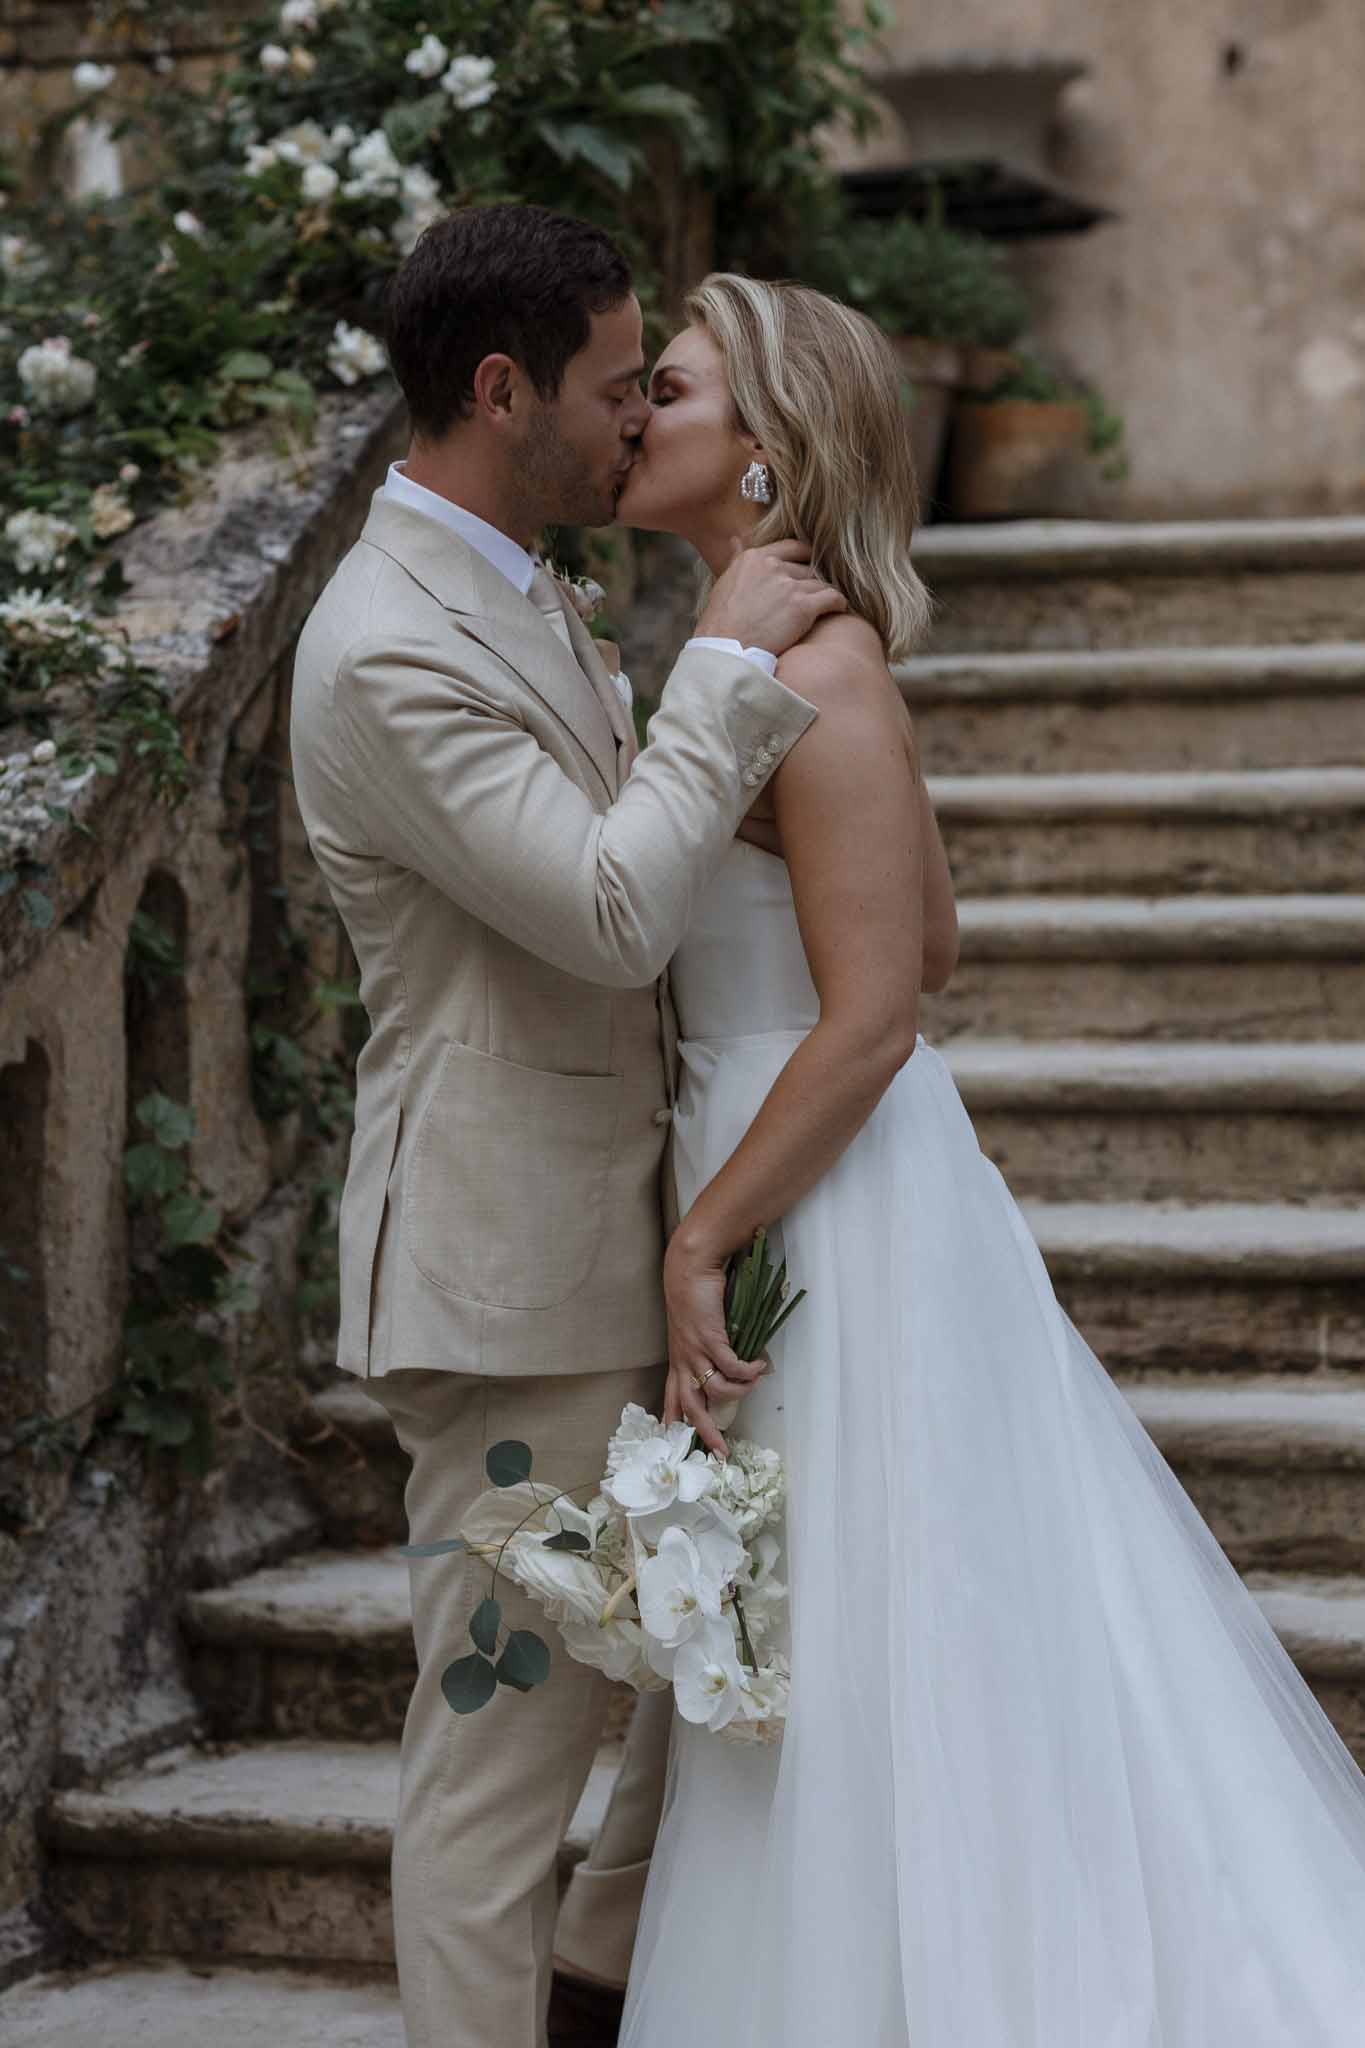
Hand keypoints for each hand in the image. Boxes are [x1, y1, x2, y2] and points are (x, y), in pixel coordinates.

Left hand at [662, 1233, 767, 1457]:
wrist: (690, 1268)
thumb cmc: (695, 1295)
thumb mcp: (695, 1329)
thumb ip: (710, 1350)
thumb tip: (733, 1369)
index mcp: (677, 1360)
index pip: (672, 1399)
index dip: (675, 1422)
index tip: (679, 1443)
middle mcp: (683, 1361)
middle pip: (691, 1407)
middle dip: (707, 1433)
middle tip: (722, 1453)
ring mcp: (695, 1351)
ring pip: (718, 1390)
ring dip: (741, 1391)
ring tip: (754, 1381)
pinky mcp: (710, 1339)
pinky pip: (733, 1367)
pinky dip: (749, 1372)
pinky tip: (759, 1365)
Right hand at [696, 538, 845, 657]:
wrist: (727, 650)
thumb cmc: (721, 622)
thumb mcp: (724, 582)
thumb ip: (735, 559)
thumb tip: (736, 540)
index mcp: (754, 558)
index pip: (791, 547)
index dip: (803, 558)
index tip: (807, 567)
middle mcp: (773, 566)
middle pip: (807, 568)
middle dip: (810, 583)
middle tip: (813, 597)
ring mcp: (789, 586)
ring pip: (820, 583)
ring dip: (822, 595)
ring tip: (825, 606)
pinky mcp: (803, 607)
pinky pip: (832, 597)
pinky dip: (838, 603)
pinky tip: (838, 608)